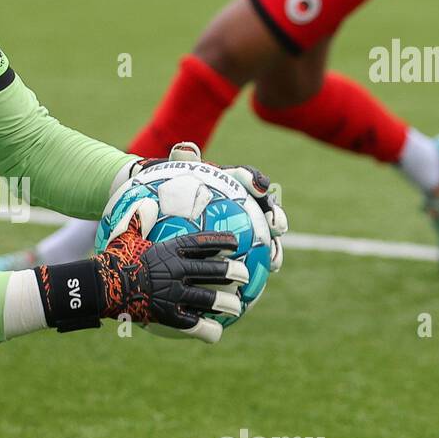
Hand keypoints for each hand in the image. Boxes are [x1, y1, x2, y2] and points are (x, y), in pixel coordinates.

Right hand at [34, 209, 246, 343]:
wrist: (102, 285)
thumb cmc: (113, 258)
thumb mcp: (126, 235)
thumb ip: (139, 219)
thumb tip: (145, 202)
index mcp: (170, 251)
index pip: (202, 243)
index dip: (221, 241)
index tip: (235, 242)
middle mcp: (177, 271)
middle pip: (213, 270)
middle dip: (233, 272)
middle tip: (244, 274)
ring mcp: (174, 293)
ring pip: (209, 299)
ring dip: (226, 303)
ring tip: (237, 306)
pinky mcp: (167, 314)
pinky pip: (192, 323)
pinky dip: (206, 329)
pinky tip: (215, 334)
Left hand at [141, 142, 287, 271]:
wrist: (161, 203)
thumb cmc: (168, 184)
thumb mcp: (172, 171)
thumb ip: (181, 159)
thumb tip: (185, 148)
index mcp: (231, 181)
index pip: (247, 178)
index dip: (256, 181)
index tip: (258, 187)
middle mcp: (244, 203)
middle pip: (267, 209)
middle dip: (276, 217)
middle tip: (277, 227)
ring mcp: (244, 225)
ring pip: (265, 237)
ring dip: (274, 248)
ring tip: (274, 262)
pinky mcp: (239, 246)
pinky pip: (249, 260)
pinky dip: (253, 272)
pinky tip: (251, 289)